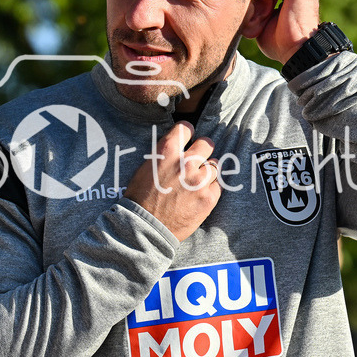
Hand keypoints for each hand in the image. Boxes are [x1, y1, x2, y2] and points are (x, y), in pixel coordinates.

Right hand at [124, 121, 221, 241]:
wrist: (145, 229)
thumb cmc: (139, 200)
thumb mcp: (145, 169)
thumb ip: (163, 156)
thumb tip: (174, 150)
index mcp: (167, 152)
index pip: (186, 128)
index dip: (187, 133)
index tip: (188, 138)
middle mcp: (186, 162)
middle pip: (207, 143)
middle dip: (202, 150)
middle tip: (197, 159)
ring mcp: (199, 181)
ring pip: (215, 166)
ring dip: (207, 172)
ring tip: (196, 182)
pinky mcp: (209, 198)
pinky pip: (218, 186)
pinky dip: (210, 189)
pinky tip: (199, 196)